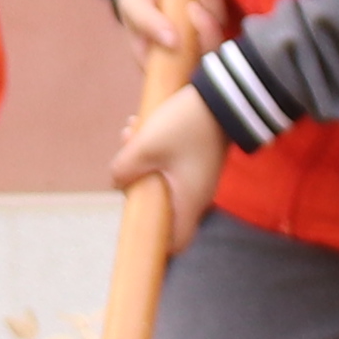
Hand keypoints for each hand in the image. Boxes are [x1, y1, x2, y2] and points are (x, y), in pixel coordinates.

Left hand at [109, 84, 224, 241]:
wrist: (222, 96)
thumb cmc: (185, 125)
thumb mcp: (145, 147)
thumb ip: (123, 170)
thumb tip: (116, 182)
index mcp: (189, 202)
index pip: (176, 243)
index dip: (154, 242)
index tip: (135, 225)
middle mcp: (197, 195)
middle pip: (160, 207)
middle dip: (136, 186)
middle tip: (126, 159)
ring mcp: (199, 177)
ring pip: (162, 180)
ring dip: (142, 161)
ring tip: (130, 131)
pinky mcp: (198, 159)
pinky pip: (170, 164)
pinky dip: (154, 151)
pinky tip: (141, 123)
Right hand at [110, 0, 211, 63]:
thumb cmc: (133, 2)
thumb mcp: (134, 10)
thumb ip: (149, 25)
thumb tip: (173, 41)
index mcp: (168, 61)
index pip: (193, 63)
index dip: (201, 39)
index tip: (193, 8)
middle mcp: (190, 51)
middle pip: (211, 41)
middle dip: (206, 7)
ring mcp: (202, 32)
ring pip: (217, 18)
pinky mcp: (210, 13)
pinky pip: (218, 0)